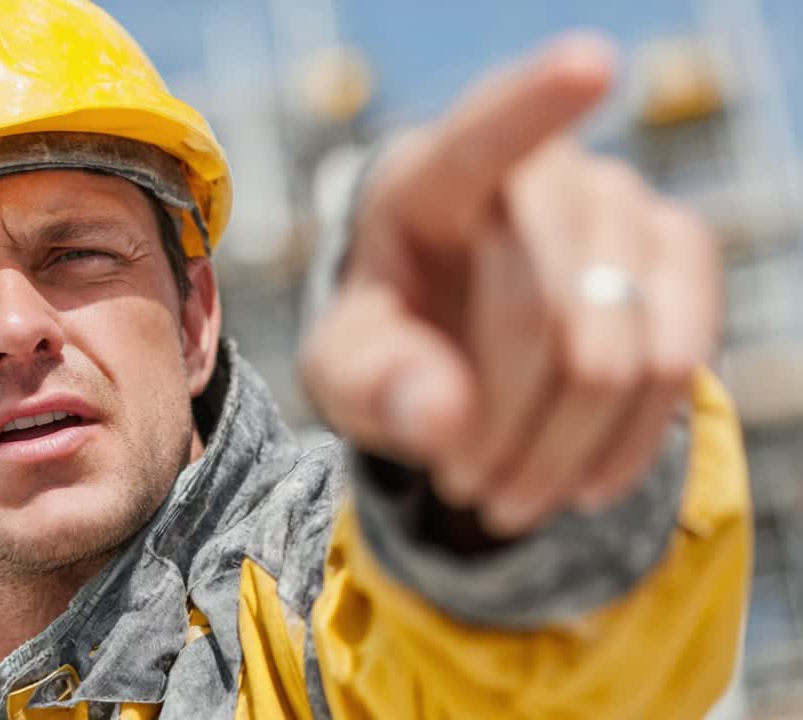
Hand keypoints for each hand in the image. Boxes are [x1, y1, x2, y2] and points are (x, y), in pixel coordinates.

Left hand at [299, 32, 719, 536]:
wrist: (453, 348)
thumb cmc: (388, 343)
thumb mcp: (346, 372)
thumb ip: (373, 385)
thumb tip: (443, 415)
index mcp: (430, 179)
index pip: (482, 138)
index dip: (535, 105)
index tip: (589, 63)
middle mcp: (538, 172)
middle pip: (544, 310)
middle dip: (501, 427)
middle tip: (461, 486)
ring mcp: (621, 201)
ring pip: (619, 351)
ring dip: (558, 451)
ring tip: (504, 496)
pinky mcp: (679, 249)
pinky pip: (677, 361)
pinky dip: (625, 443)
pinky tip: (580, 482)